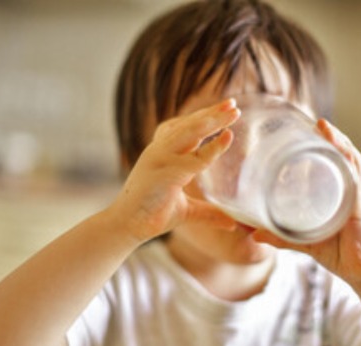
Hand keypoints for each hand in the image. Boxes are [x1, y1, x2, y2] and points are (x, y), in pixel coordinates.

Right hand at [109, 98, 239, 241]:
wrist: (127, 226)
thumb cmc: (153, 214)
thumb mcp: (187, 211)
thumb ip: (209, 212)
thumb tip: (232, 222)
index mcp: (164, 153)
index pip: (187, 128)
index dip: (206, 117)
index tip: (227, 108)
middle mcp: (161, 150)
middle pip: (190, 125)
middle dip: (213, 113)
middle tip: (234, 104)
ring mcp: (160, 158)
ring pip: (190, 132)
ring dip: (213, 120)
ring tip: (233, 112)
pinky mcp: (163, 172)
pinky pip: (193, 157)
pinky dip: (212, 147)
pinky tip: (228, 137)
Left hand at [253, 119, 360, 284]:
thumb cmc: (339, 254)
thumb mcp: (305, 242)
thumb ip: (281, 236)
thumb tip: (252, 234)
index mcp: (336, 194)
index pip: (330, 163)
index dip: (322, 145)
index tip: (304, 129)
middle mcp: (347, 190)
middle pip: (341, 156)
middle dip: (329, 137)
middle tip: (312, 120)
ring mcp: (355, 196)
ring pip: (349, 160)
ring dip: (338, 141)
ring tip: (323, 125)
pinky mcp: (359, 206)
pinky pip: (355, 178)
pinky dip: (348, 161)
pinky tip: (340, 148)